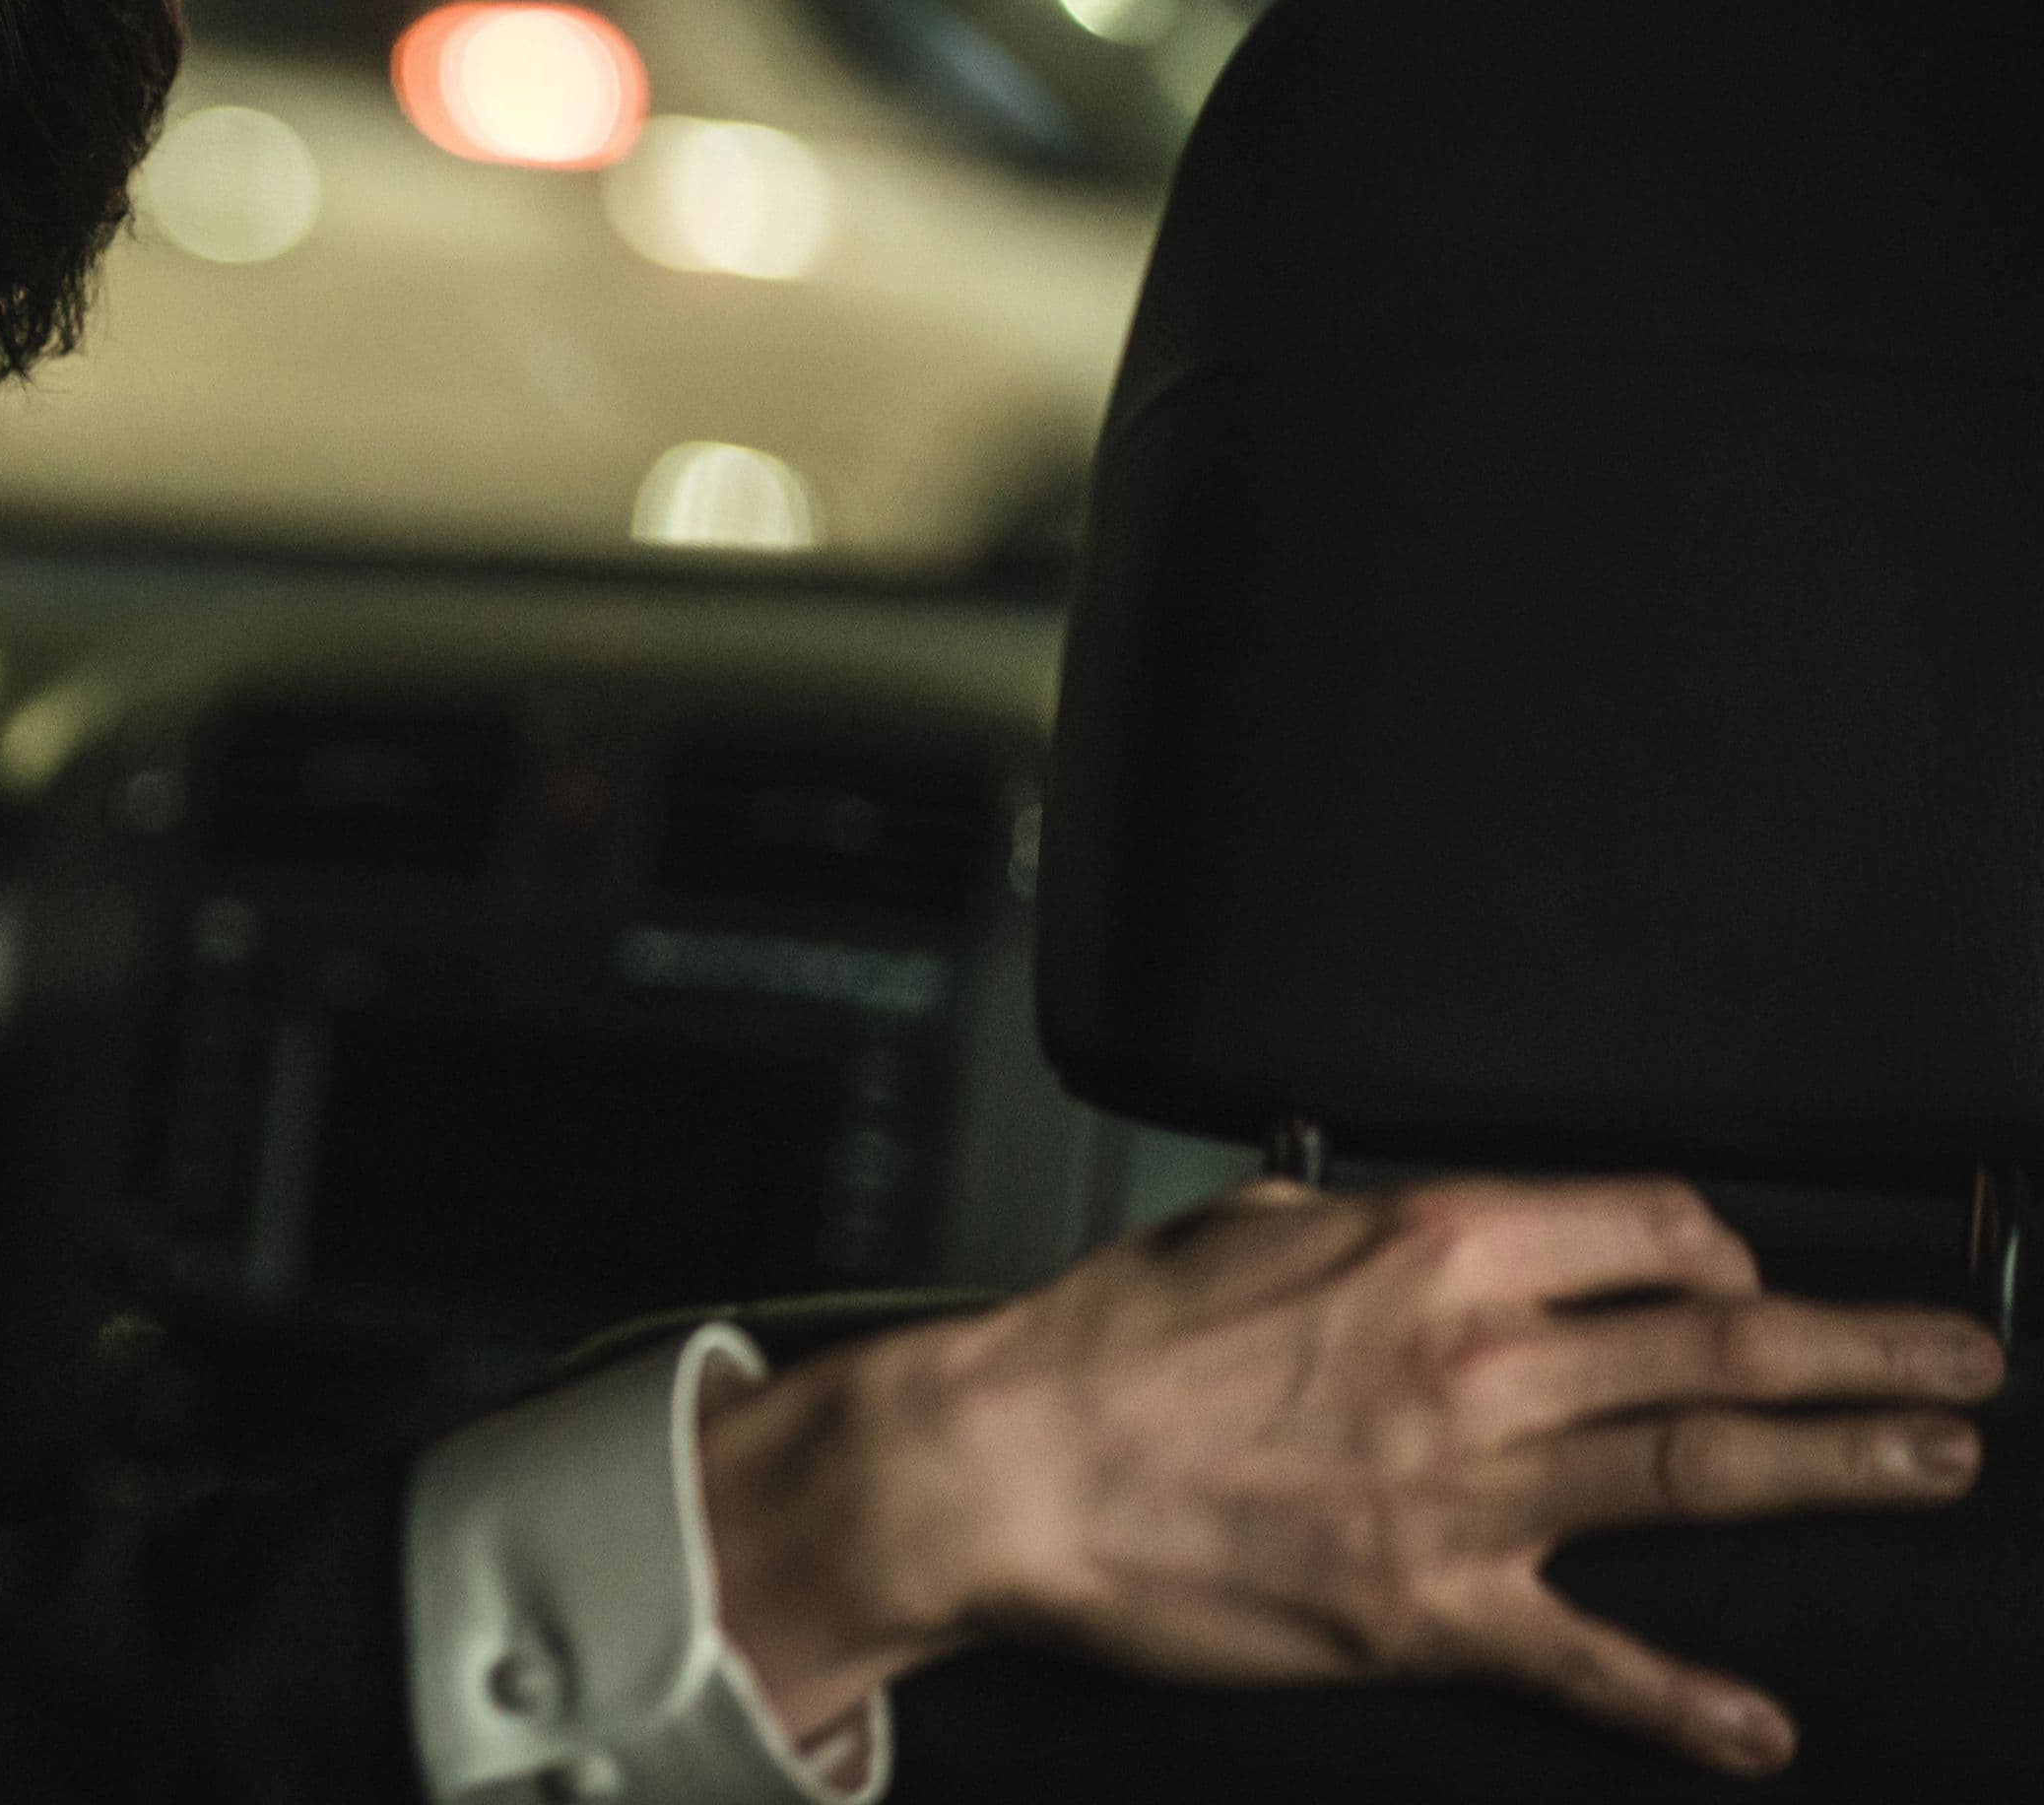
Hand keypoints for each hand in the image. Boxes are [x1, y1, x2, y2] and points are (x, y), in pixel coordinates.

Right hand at [698, 1177, 2005, 1776]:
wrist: (1005, 1464)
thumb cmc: (1100, 1347)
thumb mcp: (1240, 1225)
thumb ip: (1359, 1224)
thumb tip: (1421, 1227)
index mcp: (1432, 1244)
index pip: (1651, 1226)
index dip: (1726, 1245)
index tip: (1753, 1268)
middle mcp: (1477, 1358)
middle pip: (1722, 1338)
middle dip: (1865, 1347)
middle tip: (1964, 1361)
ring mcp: (1465, 1490)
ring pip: (1703, 1466)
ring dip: (1842, 1463)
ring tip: (1938, 1459)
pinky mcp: (1428, 1611)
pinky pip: (1587, 1659)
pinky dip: (1683, 1704)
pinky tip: (1757, 1728)